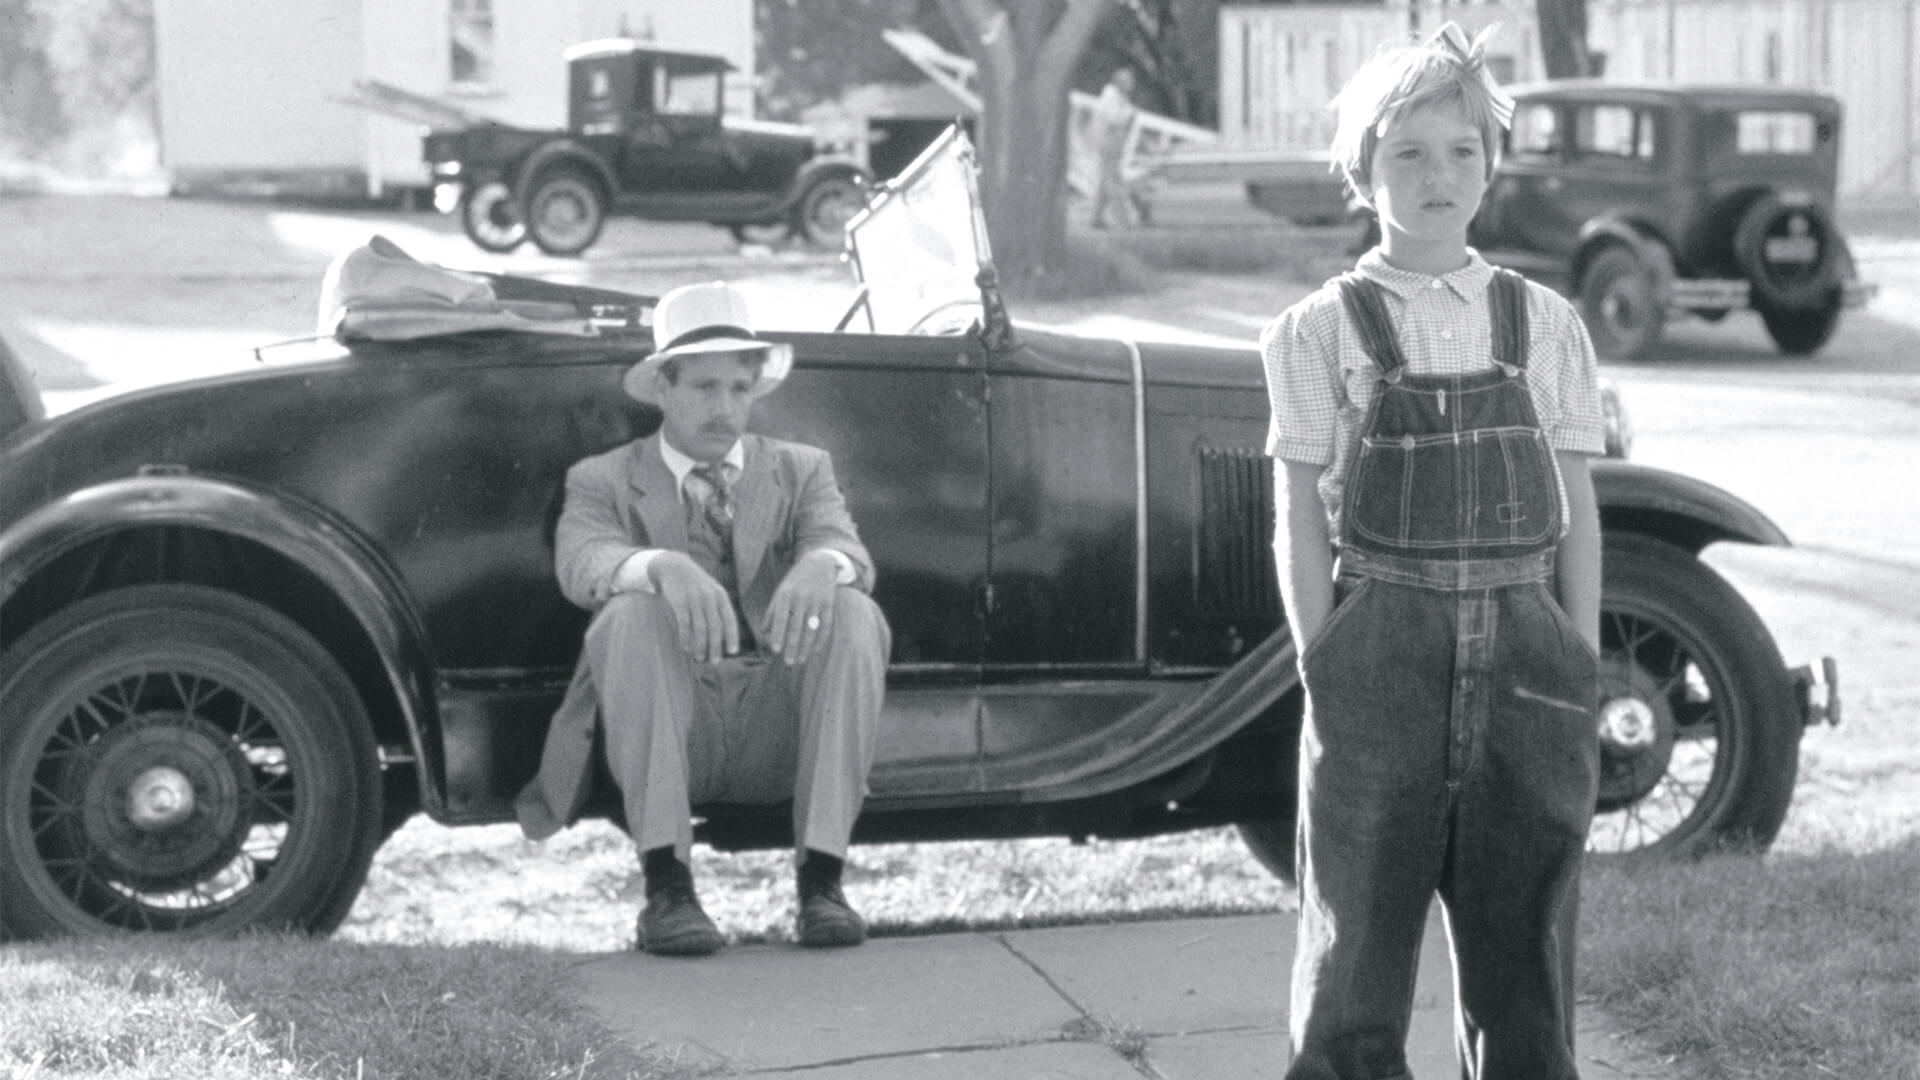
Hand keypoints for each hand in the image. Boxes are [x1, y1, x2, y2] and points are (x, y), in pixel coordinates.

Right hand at [647, 552, 738, 661]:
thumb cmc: (695, 585)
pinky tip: (686, 648)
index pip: (729, 619)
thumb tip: (725, 637)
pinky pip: (684, 623)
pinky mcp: (678, 600)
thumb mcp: (711, 591)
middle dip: (715, 646)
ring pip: (700, 627)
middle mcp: (709, 596)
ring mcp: (694, 598)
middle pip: (715, 627)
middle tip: (714, 662)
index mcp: (720, 595)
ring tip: (699, 658)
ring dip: (700, 646)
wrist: (673, 566)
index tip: (732, 653)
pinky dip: (685, 637)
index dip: (732, 637)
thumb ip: (718, 609)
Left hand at [763, 550, 841, 665]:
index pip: (780, 618)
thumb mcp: (780, 592)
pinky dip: (820, 640)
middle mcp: (801, 598)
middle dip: (792, 646)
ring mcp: (816, 601)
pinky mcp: (829, 604)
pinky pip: (825, 626)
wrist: (818, 564)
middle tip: (788, 662)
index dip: (778, 635)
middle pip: (796, 627)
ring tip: (800, 660)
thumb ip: (771, 612)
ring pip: (811, 629)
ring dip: (805, 647)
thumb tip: (764, 632)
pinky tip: (814, 650)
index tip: (776, 650)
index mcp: (785, 595)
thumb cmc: (794, 581)